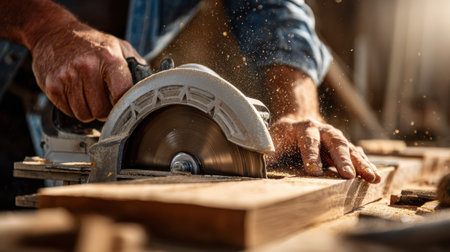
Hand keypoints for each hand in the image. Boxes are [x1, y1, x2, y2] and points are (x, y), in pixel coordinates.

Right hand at [31, 21, 144, 121]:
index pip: (121, 95)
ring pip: (84, 115)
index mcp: (109, 58)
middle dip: (105, 109)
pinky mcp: (52, 85)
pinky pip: (69, 112)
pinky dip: (73, 108)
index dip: (123, 104)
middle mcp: (86, 67)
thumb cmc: (93, 44)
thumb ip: (136, 68)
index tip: (122, 103)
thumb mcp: (120, 47)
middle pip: (101, 110)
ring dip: (89, 110)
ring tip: (89, 94)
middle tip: (103, 98)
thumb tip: (150, 90)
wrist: (55, 33)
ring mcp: (67, 76)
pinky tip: (76, 93)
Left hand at [264, 66, 379, 182]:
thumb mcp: (272, 139)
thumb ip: (267, 152)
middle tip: (349, 175)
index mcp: (304, 128)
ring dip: (362, 164)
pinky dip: (366, 165)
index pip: (308, 141)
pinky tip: (374, 176)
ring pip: (351, 150)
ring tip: (373, 178)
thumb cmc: (283, 135)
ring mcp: (336, 139)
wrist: (297, 120)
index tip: (313, 170)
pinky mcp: (344, 148)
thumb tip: (255, 164)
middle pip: (335, 143)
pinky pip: (357, 155)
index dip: (311, 155)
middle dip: (342, 160)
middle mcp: (324, 131)